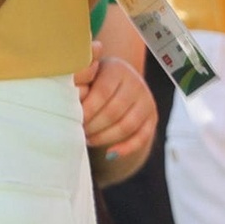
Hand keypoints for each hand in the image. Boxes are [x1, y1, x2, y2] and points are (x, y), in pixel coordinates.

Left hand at [75, 52, 155, 166]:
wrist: (115, 80)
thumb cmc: (92, 78)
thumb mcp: (84, 71)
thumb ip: (78, 77)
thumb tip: (74, 89)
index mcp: (117, 69)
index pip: (102, 92)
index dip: (87, 109)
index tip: (72, 118)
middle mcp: (136, 83)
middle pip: (114, 112)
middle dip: (93, 126)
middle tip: (77, 132)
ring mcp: (146, 101)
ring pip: (127, 126)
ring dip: (105, 137)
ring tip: (87, 139)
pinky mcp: (152, 117)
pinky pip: (142, 137)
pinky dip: (126, 148)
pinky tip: (109, 154)